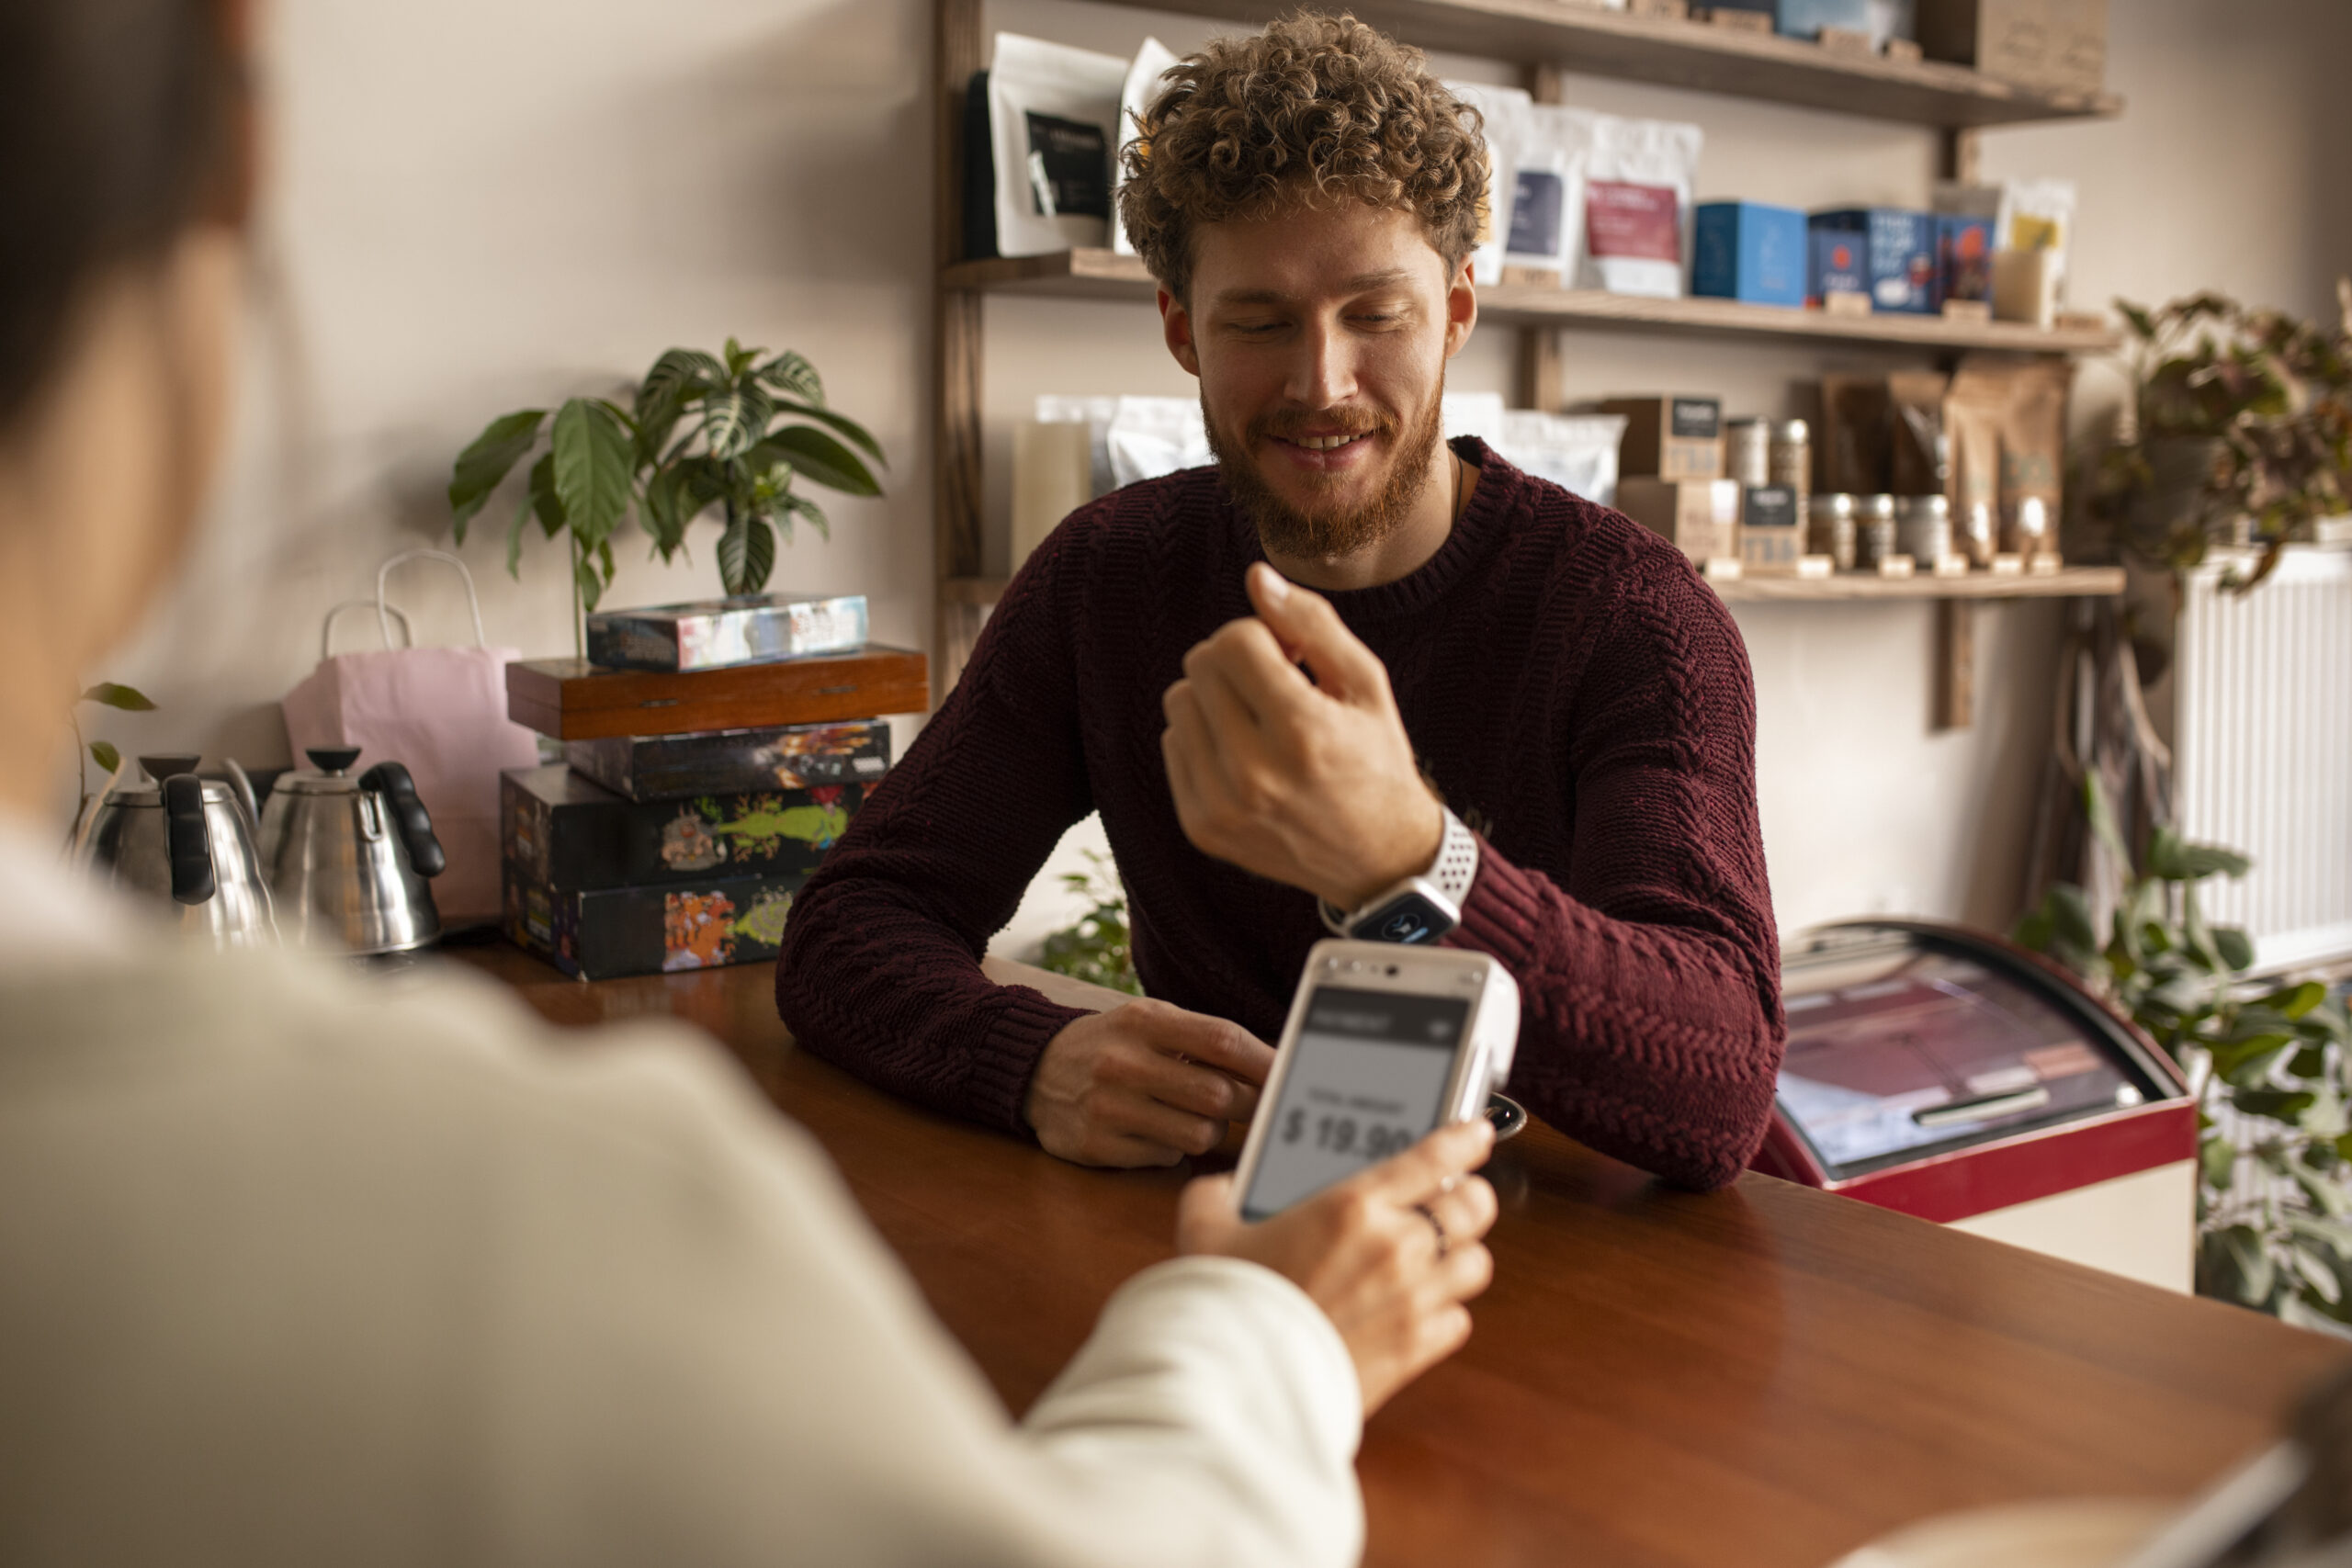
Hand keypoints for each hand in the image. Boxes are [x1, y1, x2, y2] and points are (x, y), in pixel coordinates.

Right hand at [1026, 1000, 1275, 1167]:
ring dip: (1208, 1129)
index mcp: (1144, 1021)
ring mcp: (1107, 1107)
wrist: (1034, 1070)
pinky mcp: (1097, 1145)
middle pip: (1219, 1095)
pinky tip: (1152, 1129)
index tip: (1292, 1078)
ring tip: (1187, 1114)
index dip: (1265, 1063)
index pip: (1222, 1040)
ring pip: (1199, 1134)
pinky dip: (1171, 1147)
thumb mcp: (1151, 1022)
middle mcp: (1123, 1062)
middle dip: (1244, 1105)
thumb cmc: (1113, 1045)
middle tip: (1244, 1104)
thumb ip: (1205, 1038)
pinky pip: (1167, 1157)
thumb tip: (1277, 1066)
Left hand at [1161, 563, 1442, 910]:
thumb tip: (1256, 576)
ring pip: (1178, 701)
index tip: (1288, 656)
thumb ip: (1312, 623)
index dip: (1260, 635)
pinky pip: (1172, 743)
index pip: (1234, 640)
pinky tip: (1243, 754)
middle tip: (1273, 685)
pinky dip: (1203, 737)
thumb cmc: (1375, 760)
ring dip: (1214, 698)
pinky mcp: (1200, 825)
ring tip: (1258, 721)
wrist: (1377, 858)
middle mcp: (1254, 772)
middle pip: (1200, 665)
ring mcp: (1222, 804)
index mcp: (1302, 731)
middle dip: (1234, 660)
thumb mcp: (1365, 683)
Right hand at [1177, 1118, 1498, 1413]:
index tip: (1475, 1134)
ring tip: (1439, 1254)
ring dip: (1461, 1255)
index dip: (1465, 1138)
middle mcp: (1394, 1246)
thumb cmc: (1224, 1303)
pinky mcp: (1414, 1348)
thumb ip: (1218, 1195)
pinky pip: (1458, 1320)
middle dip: (1471, 1195)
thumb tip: (1222, 1189)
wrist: (1236, 1382)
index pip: (1435, 1155)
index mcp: (1351, 1204)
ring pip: (1476, 1263)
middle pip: (1474, 1205)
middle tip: (1455, 1196)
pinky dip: (1446, 1312)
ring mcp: (1412, 1299)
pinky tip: (1419, 1309)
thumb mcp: (1206, 1230)